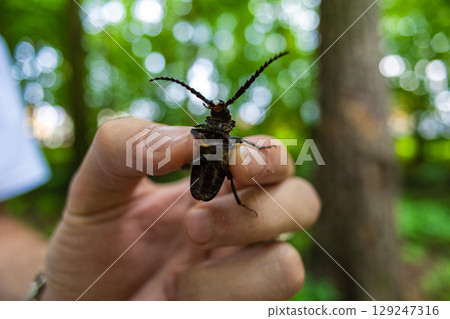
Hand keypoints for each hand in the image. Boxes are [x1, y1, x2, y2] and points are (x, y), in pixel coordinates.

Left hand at [42, 117, 319, 299]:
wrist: (81, 297)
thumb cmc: (93, 240)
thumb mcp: (97, 185)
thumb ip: (130, 145)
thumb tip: (190, 139)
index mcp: (219, 184)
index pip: (272, 159)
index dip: (266, 157)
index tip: (233, 161)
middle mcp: (241, 224)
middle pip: (302, 204)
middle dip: (253, 214)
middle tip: (193, 223)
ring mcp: (242, 271)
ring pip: (288, 266)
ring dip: (229, 273)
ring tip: (175, 277)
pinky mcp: (237, 305)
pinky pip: (259, 305)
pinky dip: (213, 299)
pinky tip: (175, 298)